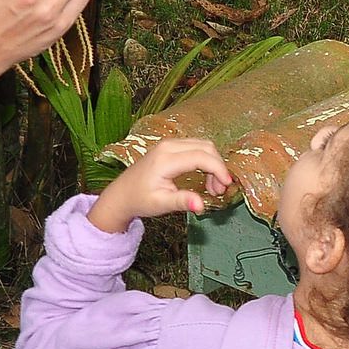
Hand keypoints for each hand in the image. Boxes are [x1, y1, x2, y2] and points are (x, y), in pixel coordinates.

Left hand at [89, 139, 232, 233]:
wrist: (122, 194)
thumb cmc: (140, 200)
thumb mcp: (161, 204)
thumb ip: (182, 202)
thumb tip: (201, 205)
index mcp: (166, 160)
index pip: (202, 157)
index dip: (219, 170)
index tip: (226, 186)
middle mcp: (168, 146)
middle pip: (206, 147)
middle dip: (218, 167)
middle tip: (219, 190)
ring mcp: (169, 143)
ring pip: (203, 145)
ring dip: (213, 164)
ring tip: (213, 187)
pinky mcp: (171, 145)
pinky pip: (196, 147)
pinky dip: (206, 160)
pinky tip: (206, 178)